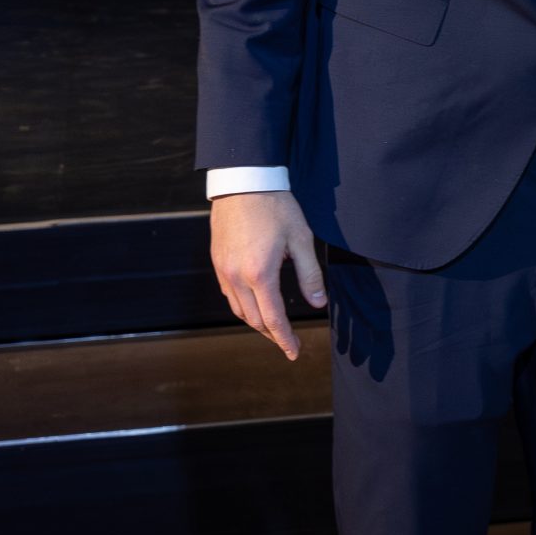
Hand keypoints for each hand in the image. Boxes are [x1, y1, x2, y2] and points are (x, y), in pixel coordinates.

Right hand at [210, 190, 324, 360]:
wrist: (243, 182)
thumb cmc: (276, 207)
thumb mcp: (301, 239)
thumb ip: (310, 274)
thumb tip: (318, 303)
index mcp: (260, 274)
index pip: (273, 319)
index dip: (285, 339)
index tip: (294, 352)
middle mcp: (237, 277)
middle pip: (254, 320)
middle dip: (272, 335)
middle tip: (287, 342)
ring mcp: (223, 271)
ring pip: (238, 311)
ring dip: (257, 323)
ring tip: (273, 327)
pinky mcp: (217, 262)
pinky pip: (229, 296)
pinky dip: (243, 307)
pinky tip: (255, 304)